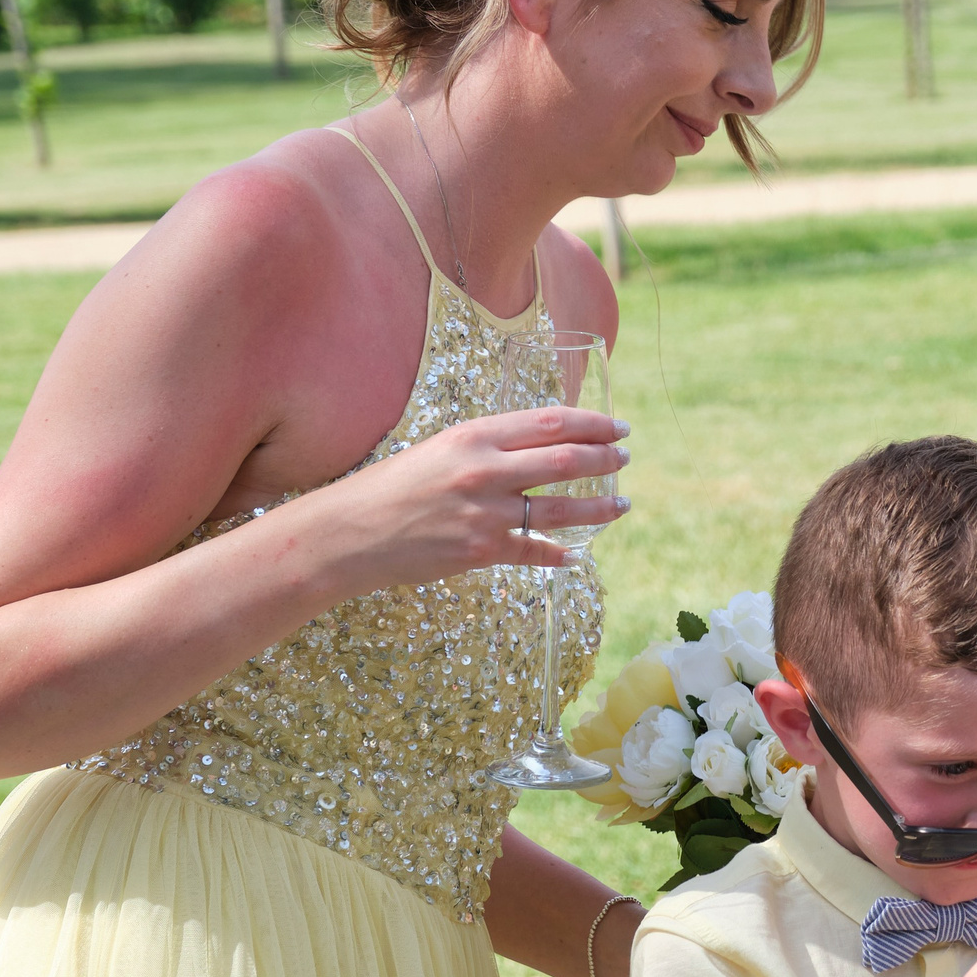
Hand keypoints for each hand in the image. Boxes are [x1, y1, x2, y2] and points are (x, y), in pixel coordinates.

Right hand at [309, 405, 628, 596]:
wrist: (351, 532)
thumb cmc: (393, 486)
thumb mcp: (441, 449)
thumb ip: (489, 446)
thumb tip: (539, 446)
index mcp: (474, 435)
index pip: (550, 422)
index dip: (593, 424)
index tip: (617, 427)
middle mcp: (484, 469)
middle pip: (565, 459)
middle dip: (604, 459)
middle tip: (625, 458)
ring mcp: (485, 512)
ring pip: (561, 508)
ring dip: (599, 506)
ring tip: (622, 504)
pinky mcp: (481, 551)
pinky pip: (535, 551)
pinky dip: (559, 553)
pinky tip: (577, 554)